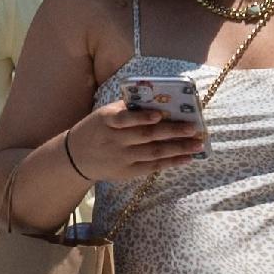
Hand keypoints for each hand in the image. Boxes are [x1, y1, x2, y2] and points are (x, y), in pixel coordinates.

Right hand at [61, 98, 209, 186]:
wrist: (76, 157)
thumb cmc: (95, 129)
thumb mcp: (103, 114)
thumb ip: (126, 109)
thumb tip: (157, 102)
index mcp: (106, 121)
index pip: (124, 118)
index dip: (142, 117)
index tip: (160, 114)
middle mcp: (115, 140)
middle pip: (146, 136)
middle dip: (172, 132)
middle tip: (194, 128)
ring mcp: (122, 158)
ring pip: (153, 152)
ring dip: (178, 148)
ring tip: (198, 144)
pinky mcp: (127, 172)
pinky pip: (152, 166)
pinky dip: (171, 162)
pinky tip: (186, 158)